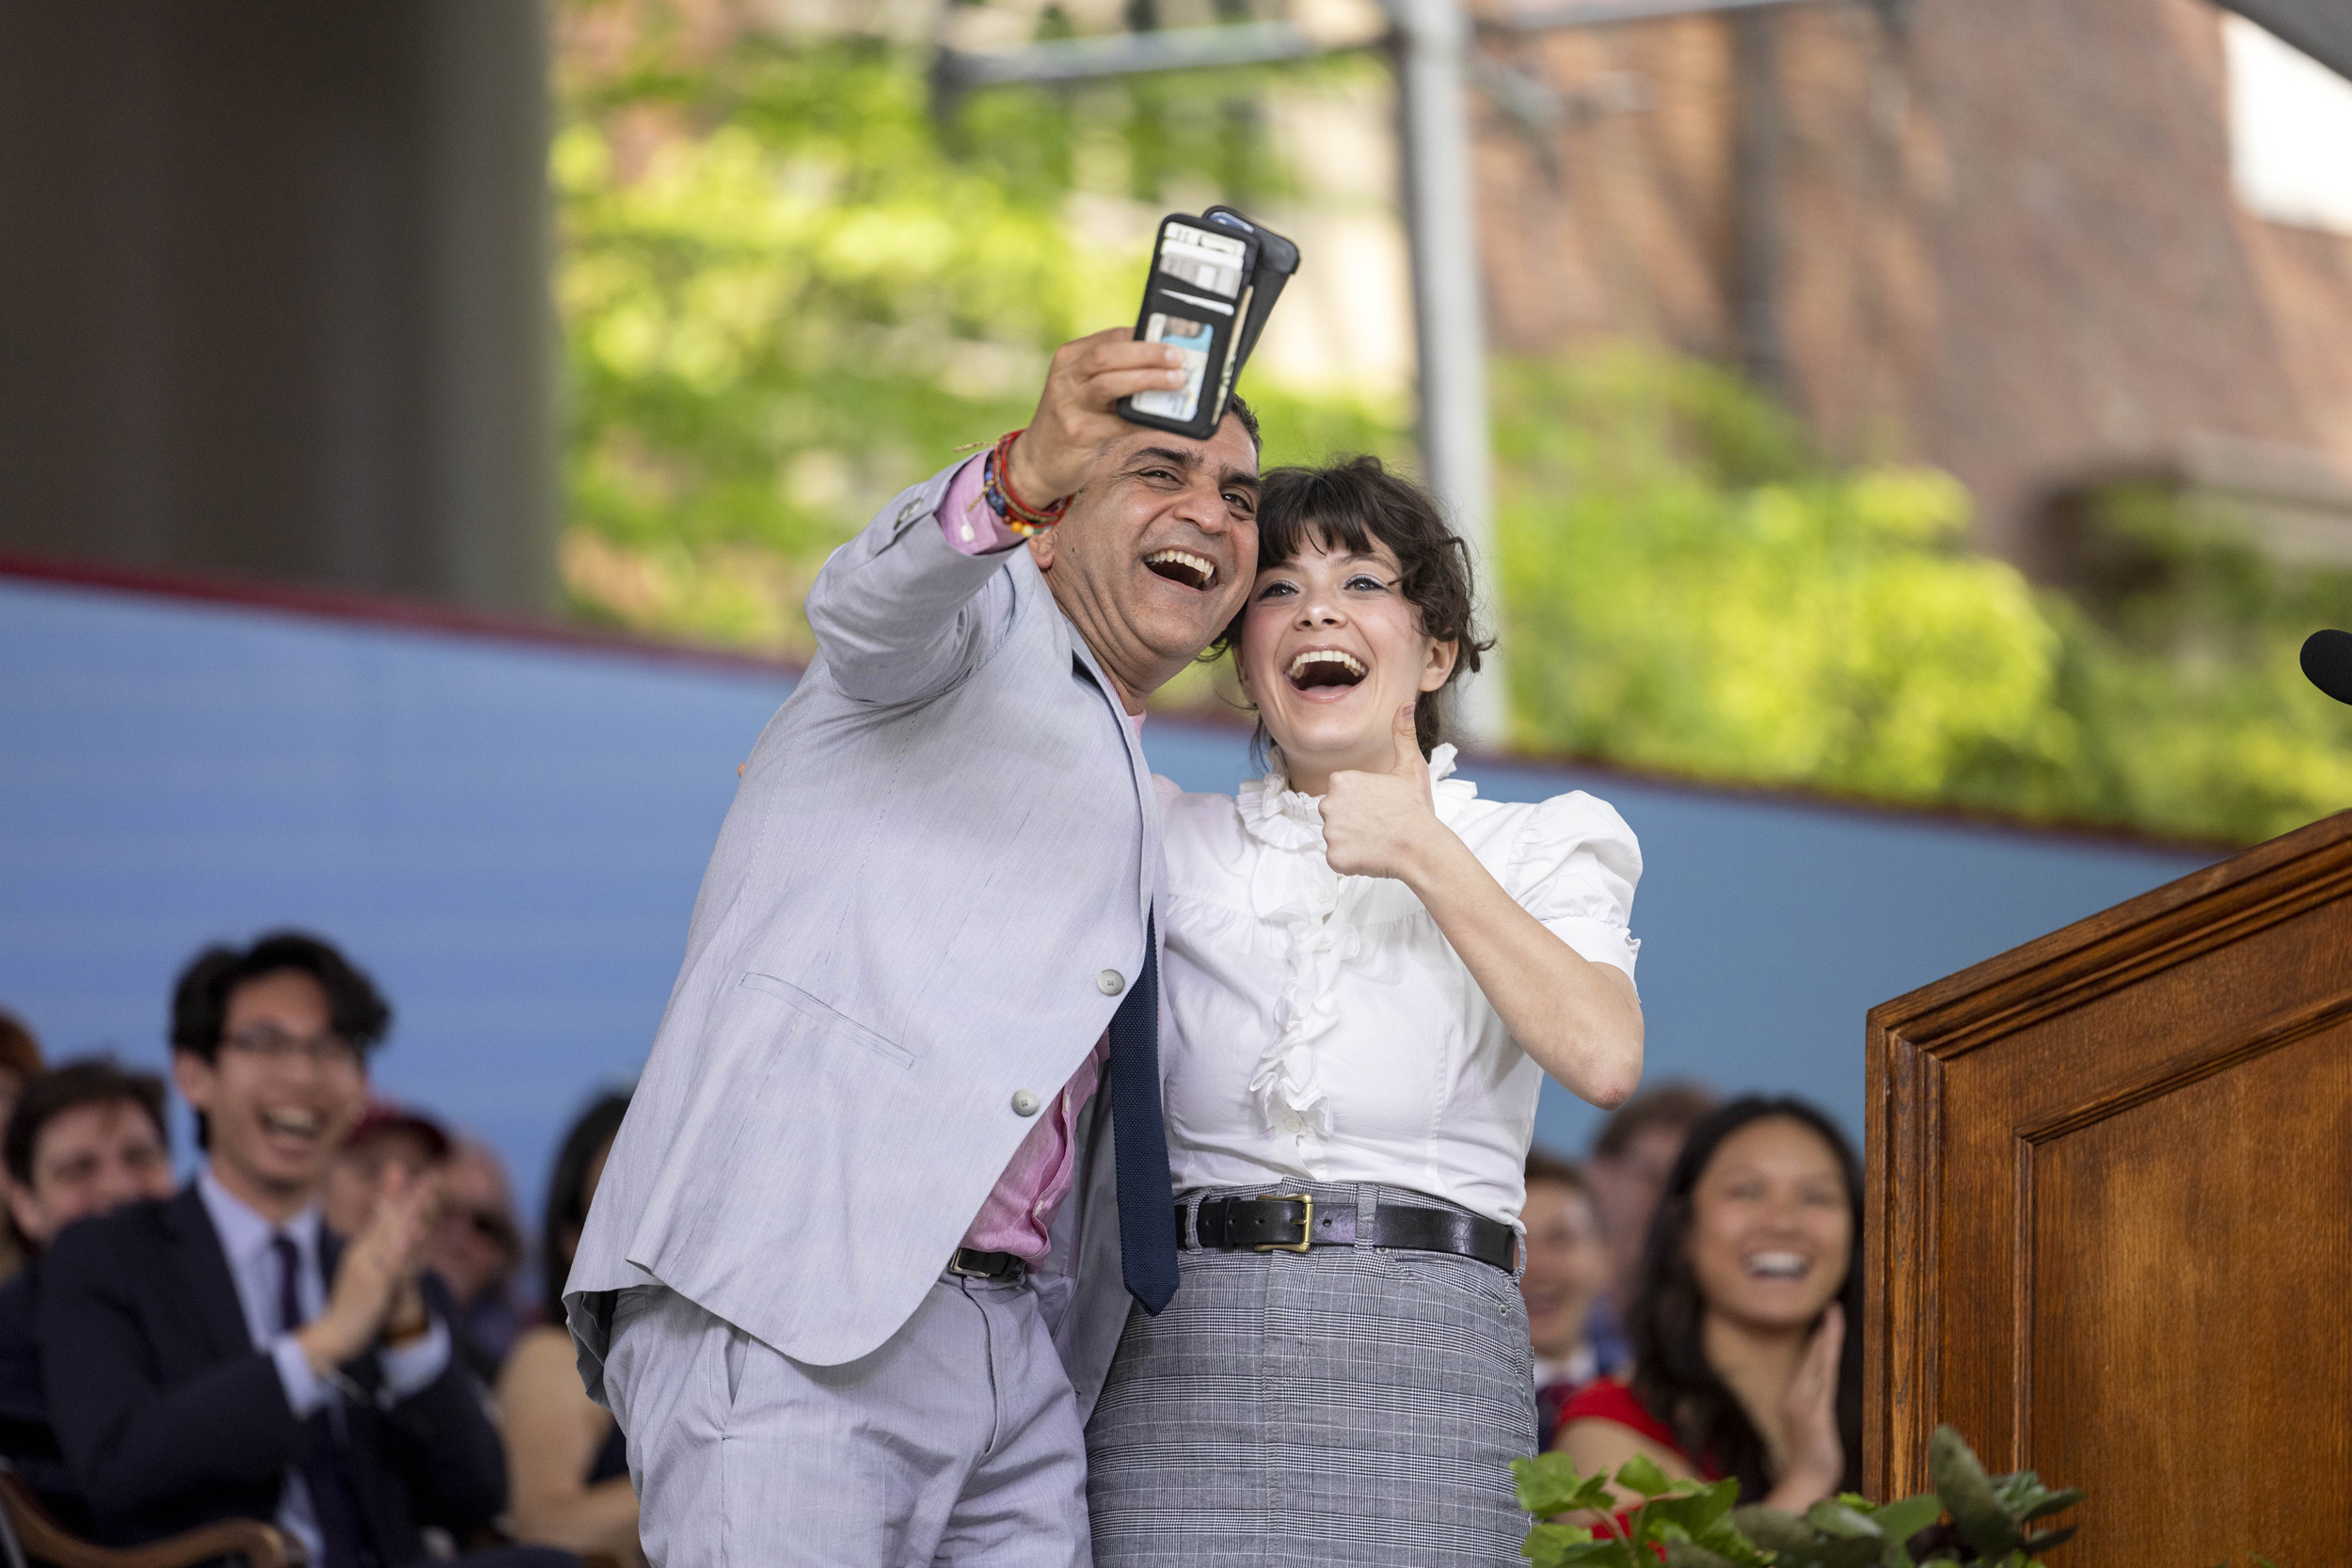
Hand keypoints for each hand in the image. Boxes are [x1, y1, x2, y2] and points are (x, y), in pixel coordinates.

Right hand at [298, 1163, 442, 1371]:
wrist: (331, 1335)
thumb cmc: (350, 1305)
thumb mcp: (362, 1273)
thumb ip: (370, 1253)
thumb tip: (384, 1239)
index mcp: (360, 1250)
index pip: (378, 1216)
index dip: (392, 1192)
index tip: (400, 1167)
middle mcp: (361, 1255)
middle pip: (388, 1220)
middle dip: (410, 1196)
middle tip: (429, 1175)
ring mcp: (367, 1270)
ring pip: (392, 1237)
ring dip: (410, 1215)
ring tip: (425, 1194)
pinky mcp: (373, 1288)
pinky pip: (392, 1266)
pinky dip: (403, 1249)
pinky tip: (413, 1236)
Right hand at [1004, 327, 1186, 507]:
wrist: (1038, 461)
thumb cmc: (1074, 419)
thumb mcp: (1084, 388)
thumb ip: (1115, 374)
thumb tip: (1167, 367)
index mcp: (1070, 358)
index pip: (1111, 338)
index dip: (1145, 337)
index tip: (1173, 339)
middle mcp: (1065, 377)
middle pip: (1108, 356)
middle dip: (1147, 354)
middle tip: (1178, 356)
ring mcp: (1069, 405)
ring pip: (1110, 384)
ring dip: (1148, 380)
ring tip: (1177, 380)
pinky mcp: (1079, 433)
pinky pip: (1120, 423)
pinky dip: (1146, 419)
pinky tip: (1167, 418)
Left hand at [1320, 704, 1439, 881]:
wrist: (1422, 847)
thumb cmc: (1416, 808)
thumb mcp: (1411, 766)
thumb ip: (1403, 734)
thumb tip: (1406, 704)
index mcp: (1341, 780)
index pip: (1341, 791)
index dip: (1362, 800)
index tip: (1380, 805)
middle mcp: (1328, 804)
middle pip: (1335, 813)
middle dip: (1353, 820)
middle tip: (1380, 824)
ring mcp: (1329, 833)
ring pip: (1337, 836)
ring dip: (1353, 840)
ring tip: (1378, 839)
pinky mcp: (1334, 858)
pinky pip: (1338, 859)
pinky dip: (1352, 860)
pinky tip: (1372, 855)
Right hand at [1774, 1302, 1845, 1500]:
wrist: (1804, 1485)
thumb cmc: (1812, 1462)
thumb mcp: (1813, 1431)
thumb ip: (1816, 1410)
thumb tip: (1825, 1394)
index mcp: (1795, 1398)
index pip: (1809, 1362)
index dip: (1819, 1339)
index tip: (1828, 1317)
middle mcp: (1795, 1396)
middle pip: (1812, 1357)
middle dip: (1824, 1330)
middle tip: (1833, 1305)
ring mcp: (1804, 1403)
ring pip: (1818, 1362)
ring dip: (1827, 1337)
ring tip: (1834, 1315)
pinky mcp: (1814, 1413)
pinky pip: (1824, 1377)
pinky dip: (1826, 1356)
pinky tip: (1831, 1342)